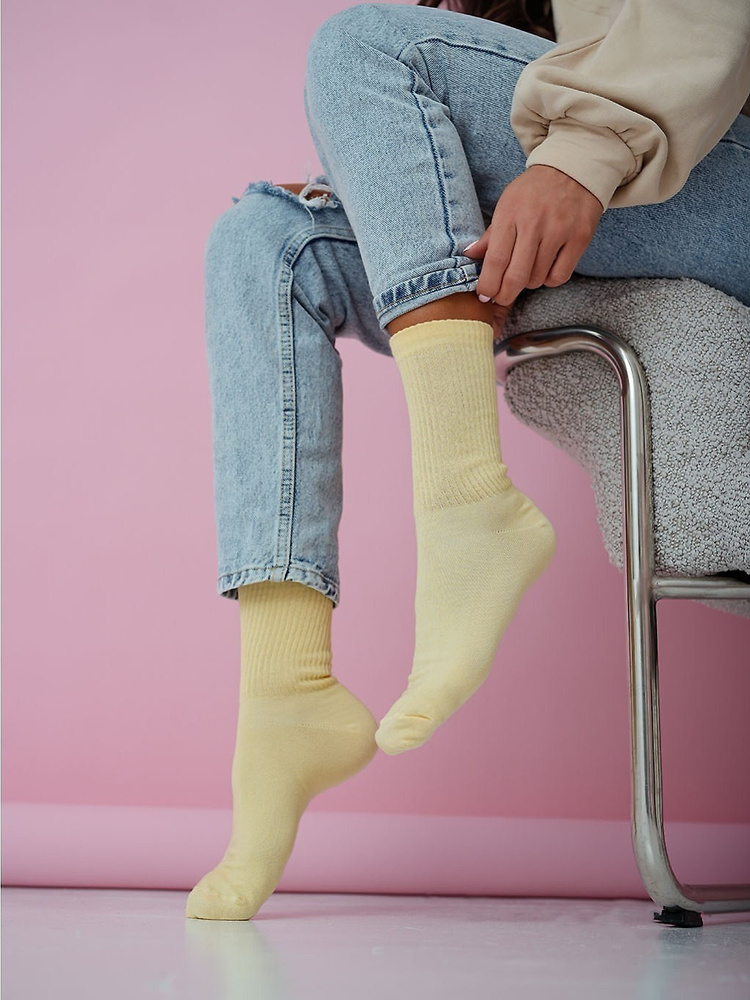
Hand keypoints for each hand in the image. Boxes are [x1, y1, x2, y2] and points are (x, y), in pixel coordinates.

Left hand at [464, 165, 603, 307]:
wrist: (573, 168)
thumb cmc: (534, 190)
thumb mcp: (507, 204)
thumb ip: (490, 233)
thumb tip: (469, 255)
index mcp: (511, 213)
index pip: (495, 259)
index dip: (488, 284)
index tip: (484, 295)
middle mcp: (535, 223)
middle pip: (516, 275)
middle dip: (505, 294)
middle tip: (501, 297)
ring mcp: (559, 231)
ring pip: (537, 278)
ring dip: (528, 283)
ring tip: (526, 272)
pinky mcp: (580, 238)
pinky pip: (560, 276)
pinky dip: (550, 280)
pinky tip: (546, 270)